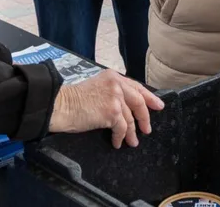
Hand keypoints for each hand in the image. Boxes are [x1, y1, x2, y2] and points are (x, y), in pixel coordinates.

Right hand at [47, 70, 163, 148]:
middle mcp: (117, 85)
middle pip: (139, 102)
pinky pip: (121, 128)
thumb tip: (126, 107)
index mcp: (113, 77)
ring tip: (132, 142)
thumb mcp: (96, 87)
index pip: (136, 87)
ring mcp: (115, 98)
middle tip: (147, 129)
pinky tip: (117, 142)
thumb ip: (112, 92)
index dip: (149, 97)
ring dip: (131, 133)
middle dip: (145, 118)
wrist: (61, 106)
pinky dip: (120, 137)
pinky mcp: (112, 112)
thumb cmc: (73, 100)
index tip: (158, 105)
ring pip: (130, 118)